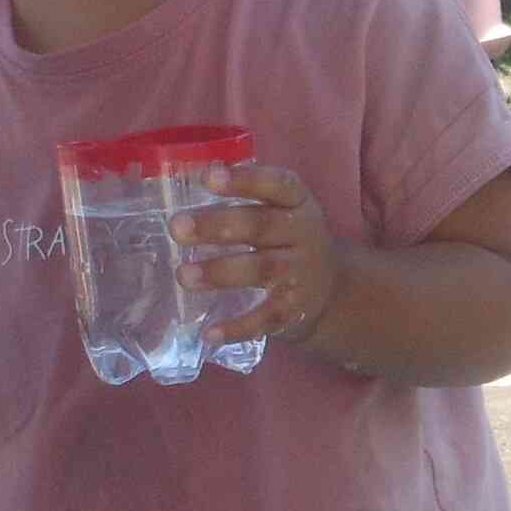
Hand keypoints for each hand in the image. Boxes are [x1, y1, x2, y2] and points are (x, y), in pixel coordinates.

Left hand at [176, 164, 343, 346]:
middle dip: (217, 226)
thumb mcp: (281, 212)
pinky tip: (209, 332)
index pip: (276, 185)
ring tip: (184, 275)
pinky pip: (266, 318)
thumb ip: (243, 200)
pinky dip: (239, 327)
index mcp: (297, 203)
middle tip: (176, 228)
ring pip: (260, 269)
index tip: (208, 177)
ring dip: (220, 273)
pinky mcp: (295, 309)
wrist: (334, 290)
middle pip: (260, 227)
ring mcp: (300, 273)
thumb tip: (184, 181)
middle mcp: (303, 234)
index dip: (244, 180)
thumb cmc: (288, 240)